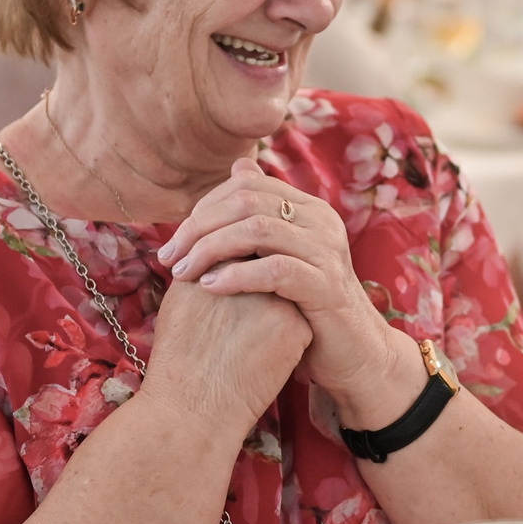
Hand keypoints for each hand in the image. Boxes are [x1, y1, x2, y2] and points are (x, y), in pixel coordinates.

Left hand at [158, 158, 423, 428]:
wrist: (354, 356)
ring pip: (257, 230)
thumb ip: (260, 221)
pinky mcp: (326, 286)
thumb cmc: (307, 310)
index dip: (204, 206)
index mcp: (309, 210)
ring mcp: (327, 252)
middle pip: (247, 202)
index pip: (247, 185)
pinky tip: (209, 288)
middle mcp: (322, 221)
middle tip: (168, 257)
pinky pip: (274, 270)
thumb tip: (239, 167)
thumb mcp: (281, 259)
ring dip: (210, 249)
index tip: (176, 240)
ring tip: (182, 273)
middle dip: (198, 228)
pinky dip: (236, 275)